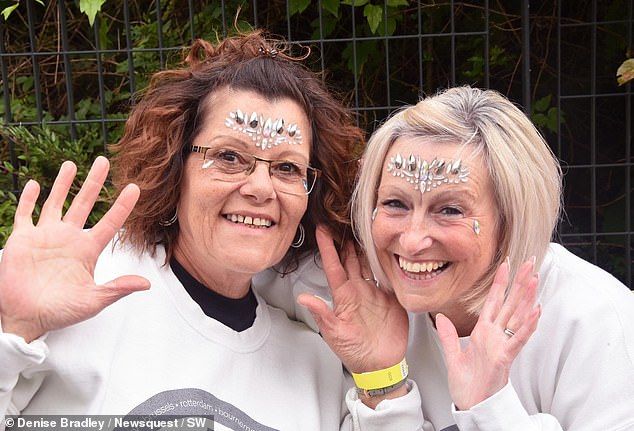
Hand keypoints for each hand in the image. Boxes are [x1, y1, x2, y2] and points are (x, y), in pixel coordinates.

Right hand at [0, 157, 149, 341]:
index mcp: (87, 250)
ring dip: (63, 183)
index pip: (110, 222)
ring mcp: (45, 236)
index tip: (135, 188)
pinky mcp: (22, 239)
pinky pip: (25, 214)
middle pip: (84, 203)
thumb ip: (116, 289)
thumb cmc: (60, 312)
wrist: (25, 318)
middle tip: (104, 160)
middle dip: (94, 182)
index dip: (122, 205)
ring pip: (56, 202)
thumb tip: (147, 284)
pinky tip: (33, 183)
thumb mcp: (92, 301)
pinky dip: (28, 199)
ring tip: (72, 164)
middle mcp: (69, 238)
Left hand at [297, 226, 408, 373]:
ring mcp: (374, 293)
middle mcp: (358, 291)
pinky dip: (387, 262)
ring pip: (368, 264)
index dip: (327, 248)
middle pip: (351, 259)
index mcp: (343, 297)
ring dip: (365, 247)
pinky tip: (386, 249)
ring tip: (363, 228)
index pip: (333, 266)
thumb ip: (322, 314)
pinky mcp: (390, 297)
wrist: (380, 364)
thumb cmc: (354, 352)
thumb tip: (303, 298)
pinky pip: (388, 275)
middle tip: (343, 219)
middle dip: (346, 240)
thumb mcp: (335, 334)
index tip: (321, 230)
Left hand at [436, 258, 540, 409]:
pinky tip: (536, 311)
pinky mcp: (505, 357)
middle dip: (519, 283)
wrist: (471, 406)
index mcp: (483, 333)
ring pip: (517, 317)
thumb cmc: (467, 386)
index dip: (500, 283)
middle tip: (530, 262)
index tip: (505, 264)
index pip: (493, 302)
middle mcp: (495, 336)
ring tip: (535, 279)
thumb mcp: (453, 356)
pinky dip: (527, 325)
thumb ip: (448, 335)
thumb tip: (441, 317)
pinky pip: (517, 338)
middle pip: (510, 304)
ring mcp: (502, 345)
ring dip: (527, 298)